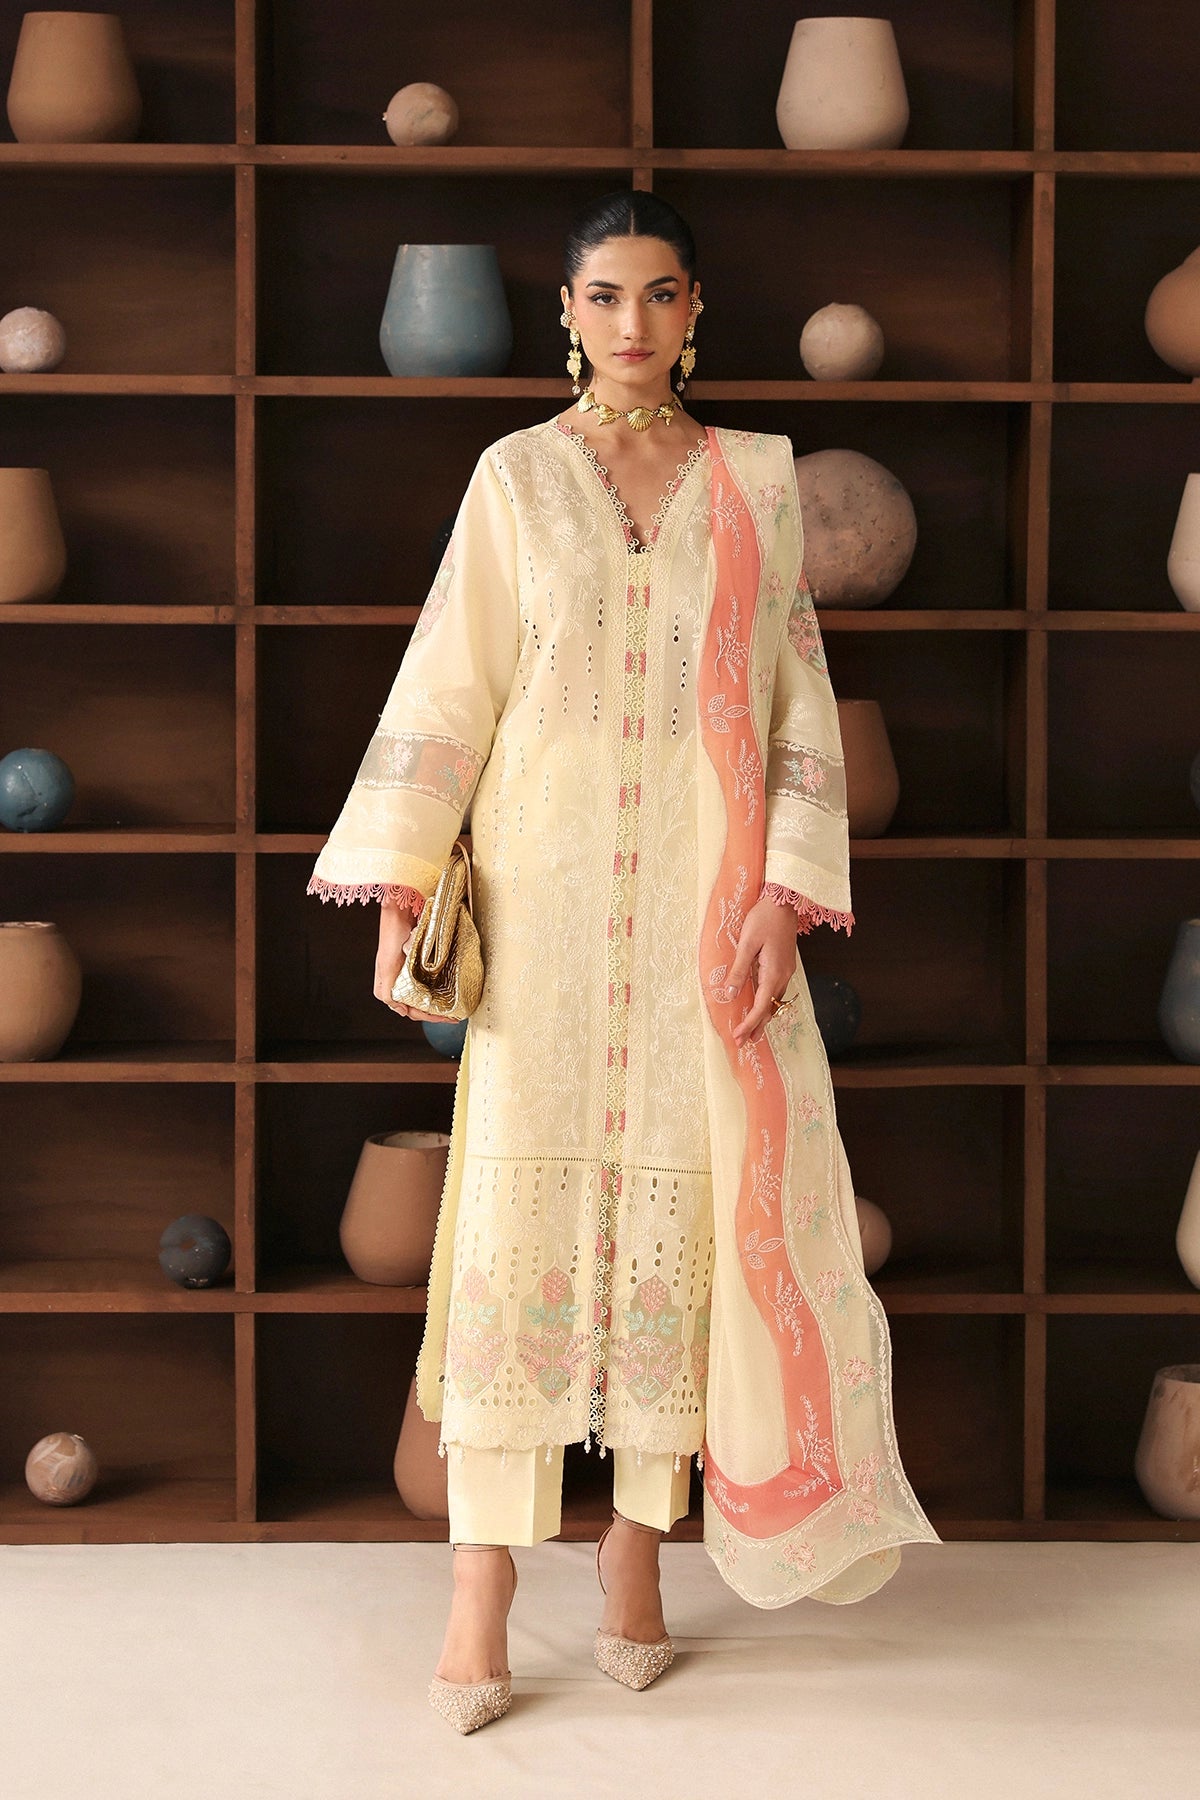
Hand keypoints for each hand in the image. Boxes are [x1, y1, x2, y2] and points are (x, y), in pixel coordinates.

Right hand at [374, 904, 445, 1022]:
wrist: (400, 915)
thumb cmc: (391, 938)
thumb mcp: (386, 966)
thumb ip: (387, 991)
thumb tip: (401, 1011)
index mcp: (387, 989)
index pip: (411, 1011)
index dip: (429, 1017)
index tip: (446, 1017)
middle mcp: (398, 984)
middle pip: (420, 1006)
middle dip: (436, 1013)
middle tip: (455, 1015)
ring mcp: (409, 975)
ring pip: (425, 996)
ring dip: (439, 1002)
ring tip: (455, 1005)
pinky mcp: (418, 966)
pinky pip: (430, 981)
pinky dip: (439, 988)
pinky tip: (450, 989)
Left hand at [727, 897, 797, 1043]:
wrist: (785, 901)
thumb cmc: (764, 918)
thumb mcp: (747, 943)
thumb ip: (739, 970)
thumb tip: (730, 994)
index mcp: (774, 972)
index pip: (760, 1006)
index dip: (748, 1023)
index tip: (737, 1037)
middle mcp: (783, 975)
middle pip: (770, 1008)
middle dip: (756, 1027)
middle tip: (743, 1043)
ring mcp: (786, 970)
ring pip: (775, 1001)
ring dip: (763, 1017)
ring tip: (753, 1032)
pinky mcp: (785, 964)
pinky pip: (777, 991)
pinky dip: (768, 1004)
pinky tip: (762, 1007)